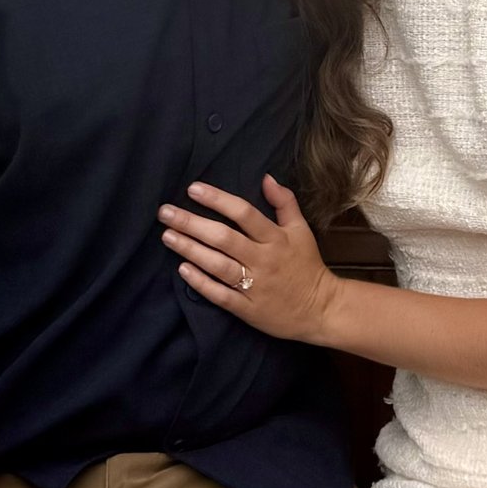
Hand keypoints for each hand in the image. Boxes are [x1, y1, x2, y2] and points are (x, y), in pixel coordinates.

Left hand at [161, 175, 340, 341]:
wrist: (321, 309)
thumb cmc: (307, 266)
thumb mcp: (301, 231)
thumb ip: (284, 202)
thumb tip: (266, 178)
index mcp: (276, 239)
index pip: (244, 213)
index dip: (218, 200)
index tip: (193, 188)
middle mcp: (263, 260)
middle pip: (224, 238)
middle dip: (192, 223)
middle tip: (165, 212)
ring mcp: (255, 285)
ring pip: (218, 265)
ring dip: (191, 249)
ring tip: (168, 236)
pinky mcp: (247, 309)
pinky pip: (221, 295)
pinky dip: (201, 282)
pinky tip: (183, 269)